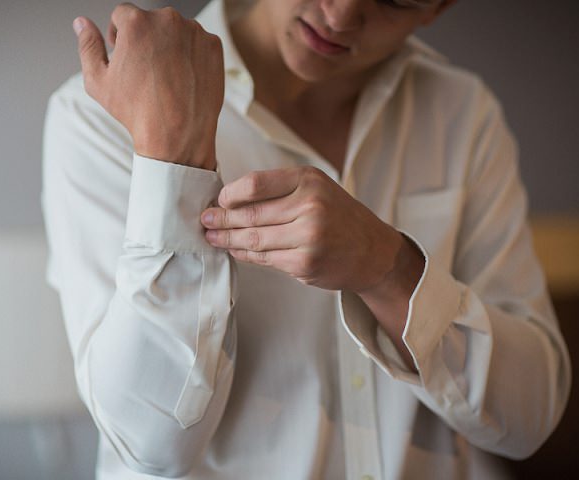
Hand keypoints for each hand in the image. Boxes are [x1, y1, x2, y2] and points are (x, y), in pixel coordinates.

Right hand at [73, 4, 224, 169]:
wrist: (177, 135)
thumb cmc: (137, 111)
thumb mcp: (98, 81)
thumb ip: (88, 45)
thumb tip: (81, 24)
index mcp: (137, 22)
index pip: (122, 14)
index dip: (119, 36)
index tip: (125, 55)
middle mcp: (168, 19)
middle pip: (151, 22)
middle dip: (145, 40)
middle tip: (146, 72)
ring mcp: (194, 32)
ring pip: (176, 31)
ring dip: (169, 47)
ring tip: (166, 78)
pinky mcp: (213, 46)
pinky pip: (198, 43)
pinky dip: (191, 57)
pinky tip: (183, 80)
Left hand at [201, 166, 423, 370]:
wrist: (373, 252)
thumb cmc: (340, 217)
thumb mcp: (317, 189)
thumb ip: (281, 190)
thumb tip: (232, 197)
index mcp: (309, 181)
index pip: (255, 184)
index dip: (230, 194)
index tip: (220, 199)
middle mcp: (309, 206)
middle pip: (250, 214)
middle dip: (222, 218)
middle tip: (205, 219)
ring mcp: (307, 237)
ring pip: (253, 238)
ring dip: (227, 238)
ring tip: (212, 236)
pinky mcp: (303, 263)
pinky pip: (263, 258)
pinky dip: (244, 253)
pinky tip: (233, 249)